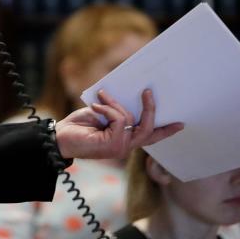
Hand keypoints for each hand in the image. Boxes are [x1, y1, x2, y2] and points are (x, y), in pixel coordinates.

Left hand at [54, 88, 182, 159]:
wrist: (59, 138)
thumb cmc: (78, 126)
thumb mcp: (100, 114)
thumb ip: (116, 111)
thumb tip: (127, 97)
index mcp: (124, 139)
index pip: (149, 136)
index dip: (165, 131)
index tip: (181, 124)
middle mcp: (125, 146)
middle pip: (148, 128)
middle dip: (150, 109)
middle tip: (148, 91)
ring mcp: (120, 147)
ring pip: (131, 120)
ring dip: (115, 105)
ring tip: (101, 97)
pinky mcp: (113, 144)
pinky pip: (119, 119)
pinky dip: (107, 109)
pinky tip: (95, 106)